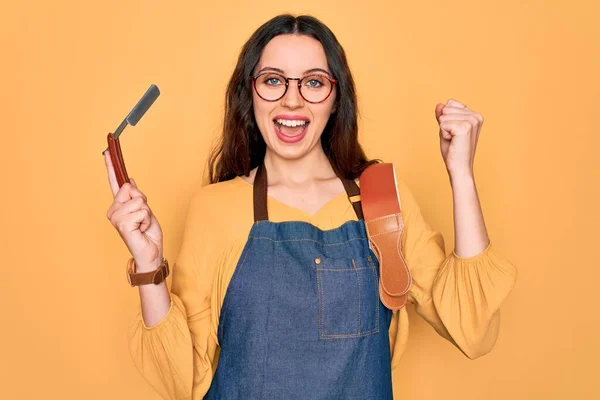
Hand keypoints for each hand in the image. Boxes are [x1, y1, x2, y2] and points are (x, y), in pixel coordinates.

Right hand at [104, 150, 163, 270]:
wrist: (151, 253)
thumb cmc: (147, 234)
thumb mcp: (145, 210)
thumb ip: (136, 196)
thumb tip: (129, 181)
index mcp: (118, 205)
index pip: (114, 182)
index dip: (111, 167)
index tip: (107, 151)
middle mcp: (114, 210)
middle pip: (131, 189)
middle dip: (143, 201)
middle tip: (143, 217)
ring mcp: (116, 218)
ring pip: (138, 200)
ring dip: (147, 213)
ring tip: (143, 225)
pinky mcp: (122, 224)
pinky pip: (142, 210)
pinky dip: (147, 220)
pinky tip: (142, 230)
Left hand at [435, 98, 483, 178]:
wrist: (459, 168)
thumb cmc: (453, 151)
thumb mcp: (446, 130)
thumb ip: (443, 116)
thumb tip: (439, 105)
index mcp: (475, 115)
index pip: (450, 103)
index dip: (446, 119)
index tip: (454, 132)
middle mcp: (476, 116)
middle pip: (446, 108)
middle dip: (444, 124)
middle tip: (453, 138)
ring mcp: (472, 121)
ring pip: (444, 116)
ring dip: (444, 130)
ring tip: (454, 140)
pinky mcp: (465, 127)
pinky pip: (443, 124)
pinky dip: (444, 134)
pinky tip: (453, 142)